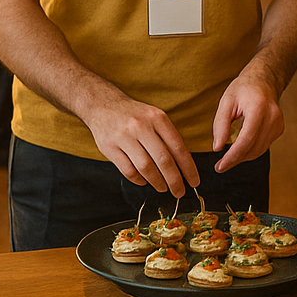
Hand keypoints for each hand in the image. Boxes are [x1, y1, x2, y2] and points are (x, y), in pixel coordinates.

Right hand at [82, 93, 198, 195]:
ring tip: (163, 187)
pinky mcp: (109, 147)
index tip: (194, 181)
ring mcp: (123, 137)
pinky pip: (128, 170)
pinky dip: (139, 180)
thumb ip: (168, 137)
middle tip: (180, 192)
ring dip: (157, 182)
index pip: (178, 147)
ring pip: (145, 168)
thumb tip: (183, 165)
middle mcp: (141, 126)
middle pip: (163, 160)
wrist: (102, 104)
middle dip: (174, 180)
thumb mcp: (154, 116)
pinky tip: (144, 181)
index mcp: (157, 118)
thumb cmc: (134, 114)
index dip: (188, 168)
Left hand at [211, 71, 284, 173]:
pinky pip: (263, 146)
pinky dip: (250, 148)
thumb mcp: (226, 102)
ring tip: (230, 152)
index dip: (232, 157)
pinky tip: (243, 140)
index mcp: (258, 109)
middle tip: (220, 165)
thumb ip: (221, 125)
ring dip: (243, 155)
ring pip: (259, 150)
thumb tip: (217, 148)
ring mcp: (278, 124)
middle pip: (253, 149)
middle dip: (236, 159)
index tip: (220, 167)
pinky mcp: (279, 129)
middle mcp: (272, 118)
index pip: (246, 140)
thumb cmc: (243, 89)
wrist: (263, 80)